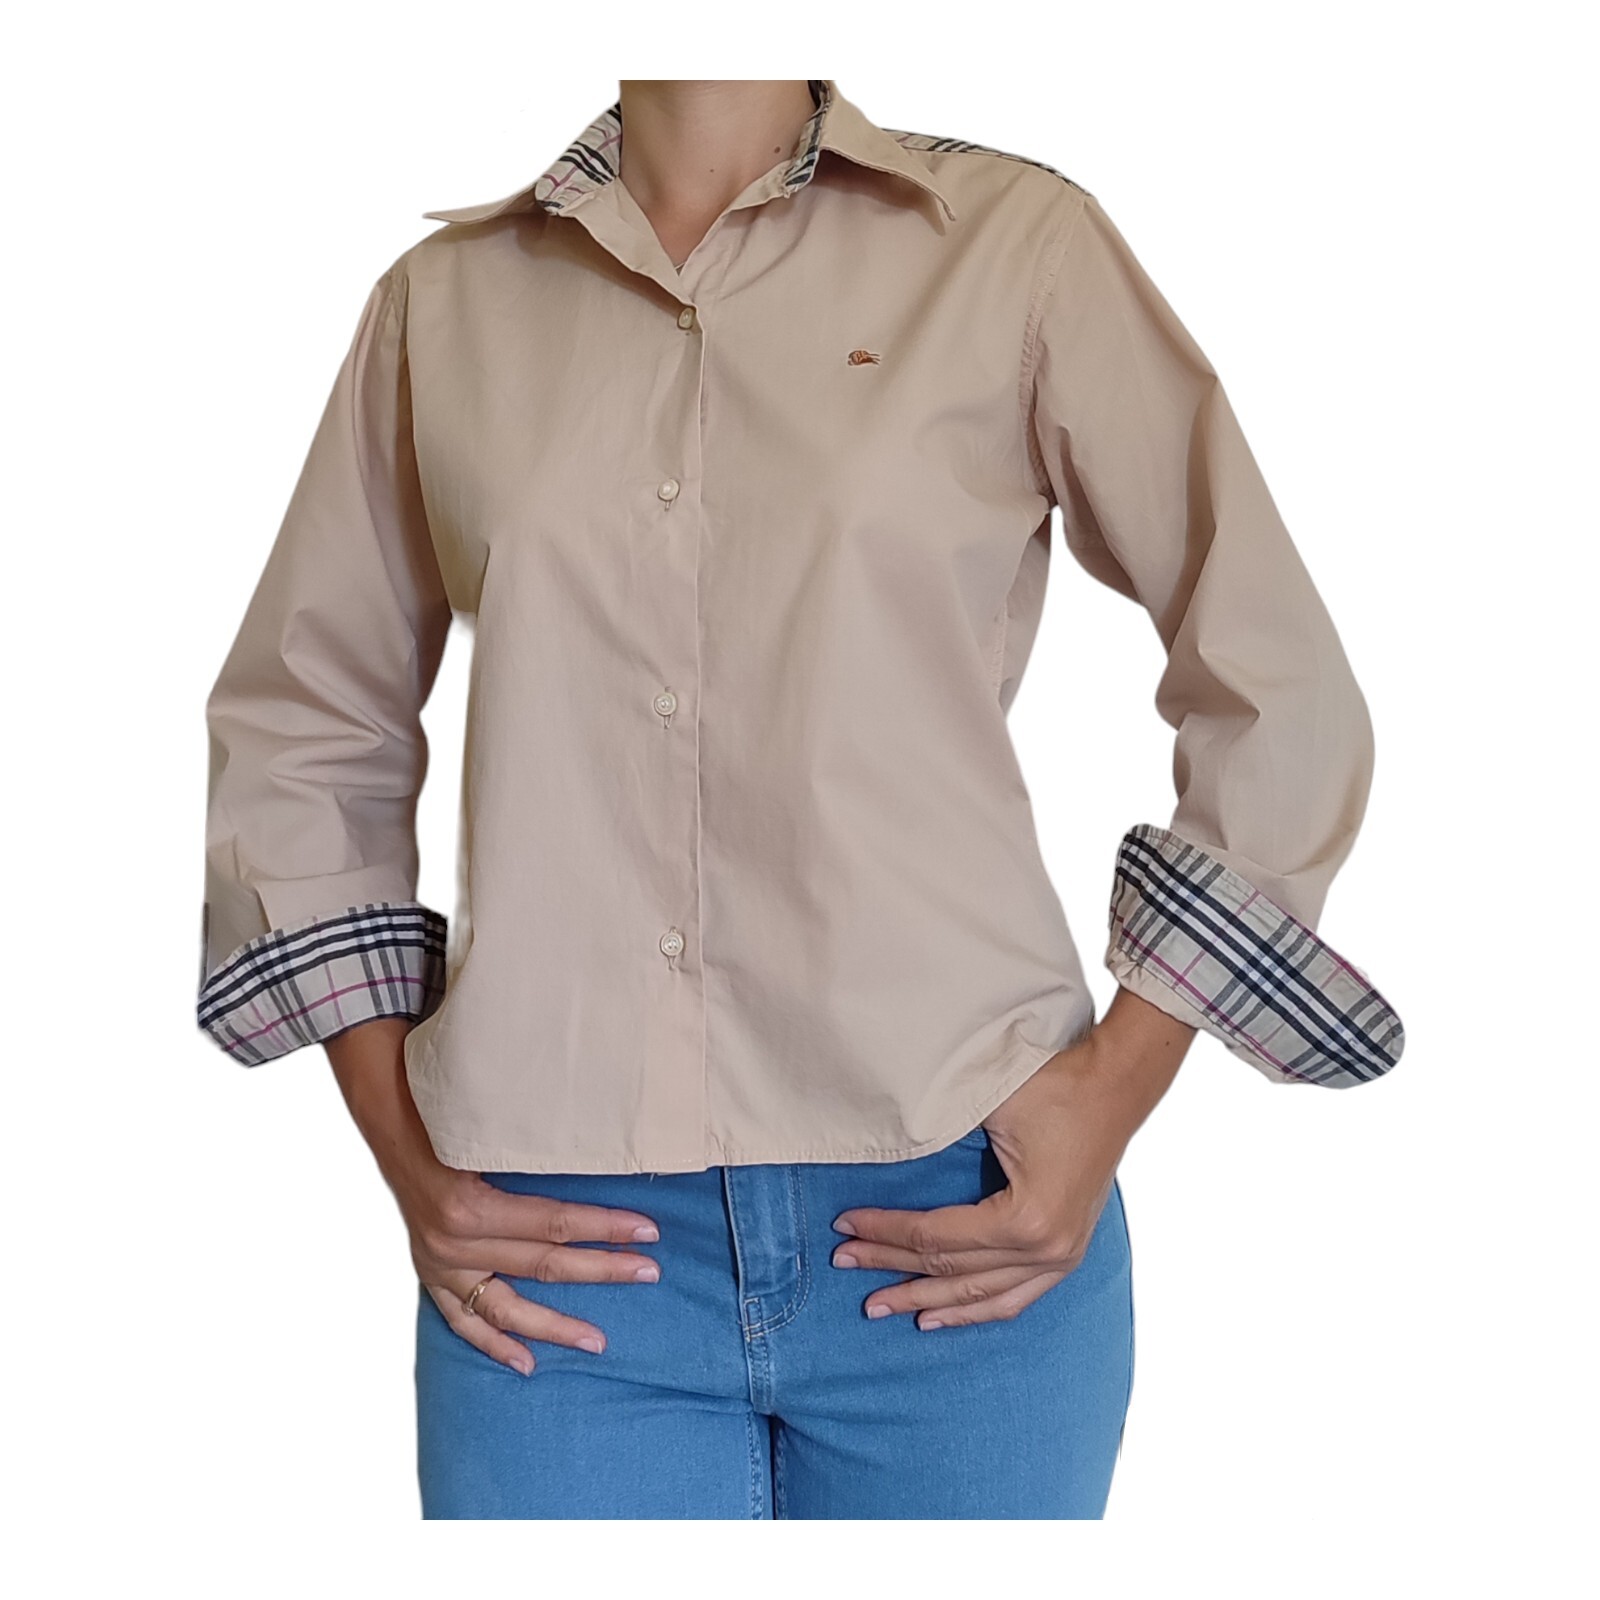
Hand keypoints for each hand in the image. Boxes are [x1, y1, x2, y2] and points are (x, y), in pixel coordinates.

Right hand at [324, 1018, 661, 1376]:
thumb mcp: (489, 1126)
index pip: (554, 1224)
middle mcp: (453, 1245)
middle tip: (648, 1273)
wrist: (390, 1121)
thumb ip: (537, 1147)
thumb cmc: (447, 1116)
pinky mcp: (430, 1275)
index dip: (604, 1227)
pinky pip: (463, 1322)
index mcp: (469, 1207)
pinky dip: (494, 1344)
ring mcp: (439, 1266)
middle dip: (601, 1269)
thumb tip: (604, 1150)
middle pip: (542, 1265)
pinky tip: (528, 1363)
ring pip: (506, 1308)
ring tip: (598, 1342)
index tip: (648, 1230)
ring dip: (555, 1326)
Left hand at [831, 987, 1194, 1328]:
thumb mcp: (990, 1105)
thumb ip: (938, 1135)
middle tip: (843, 1262)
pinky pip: (1016, 1296)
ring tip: (881, 1306)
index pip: (935, 1237)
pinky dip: (976, 1308)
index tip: (843, 1227)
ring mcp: (1063, 1256)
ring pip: (981, 1294)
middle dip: (892, 1267)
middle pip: (951, 1268)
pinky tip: (940, 1314)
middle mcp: (1047, 1249)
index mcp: (1026, 1220)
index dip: (884, 1233)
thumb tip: (881, 1151)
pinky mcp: (1069, 1251)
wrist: (1115, 1084)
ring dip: (928, 1299)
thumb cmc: (1054, 1085)